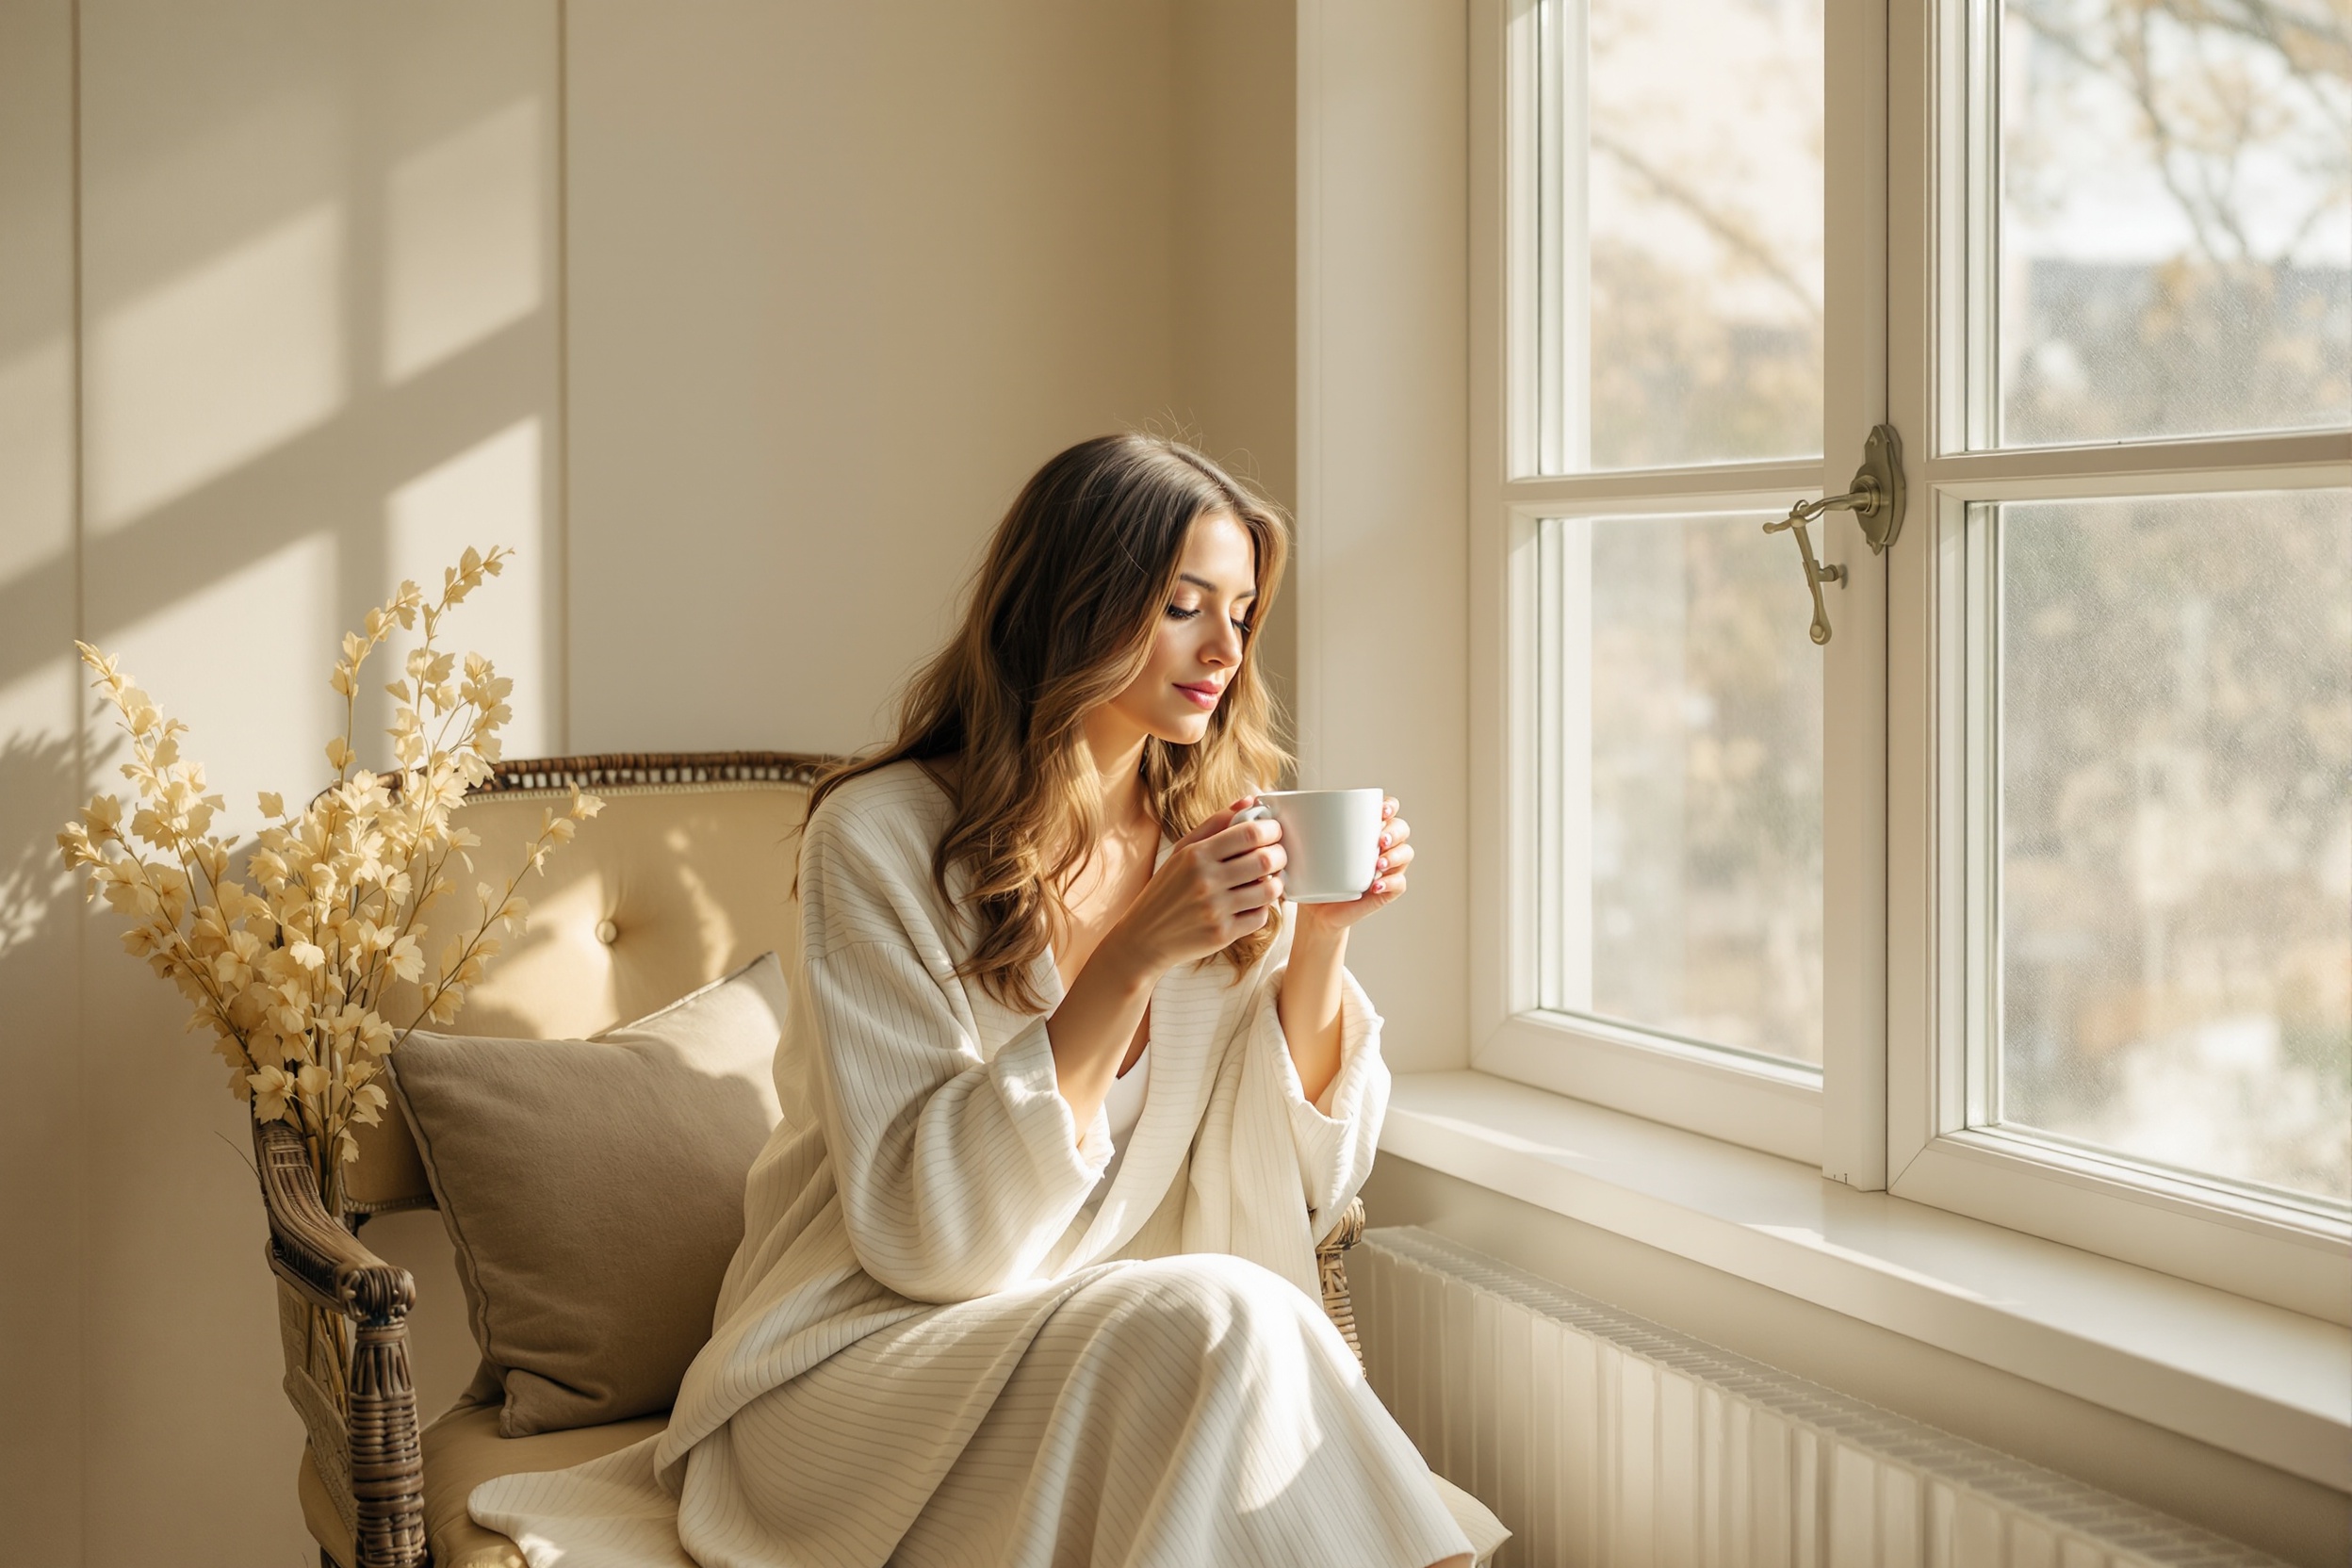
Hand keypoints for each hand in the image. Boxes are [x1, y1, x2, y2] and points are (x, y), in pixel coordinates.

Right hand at [1103, 799, 1285, 975]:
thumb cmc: (1167, 889)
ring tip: (1269, 879)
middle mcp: (1206, 880)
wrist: (1145, 936)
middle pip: (1264, 860)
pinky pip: (1260, 917)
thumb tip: (1249, 800)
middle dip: (1280, 854)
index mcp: (1196, 855)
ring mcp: (1215, 909)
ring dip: (1276, 882)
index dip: (1271, 829)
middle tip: (1277, 855)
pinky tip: (1253, 902)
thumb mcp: (1182, 851)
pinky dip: (1263, 908)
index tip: (1273, 831)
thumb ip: (1215, 823)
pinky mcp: (1222, 934)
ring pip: (1269, 890)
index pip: (1249, 833)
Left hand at [1293, 797, 1409, 938]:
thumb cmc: (1308, 872)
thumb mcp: (1297, 846)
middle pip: (1402, 829)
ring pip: (1405, 854)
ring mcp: (1386, 869)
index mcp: (1364, 829)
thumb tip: (1248, 800)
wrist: (1313, 910)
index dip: (1390, 806)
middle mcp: (1381, 845)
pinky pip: (1399, 884)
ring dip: (1395, 855)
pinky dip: (1391, 882)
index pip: (1388, 809)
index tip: (1380, 810)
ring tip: (1376, 863)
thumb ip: (1282, 823)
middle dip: (1395, 831)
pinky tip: (1375, 884)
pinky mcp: (1385, 891)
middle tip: (1378, 838)